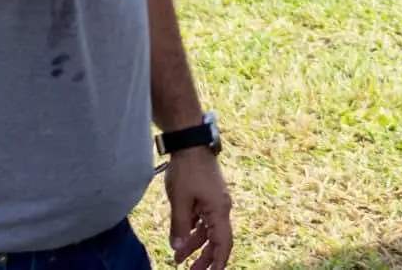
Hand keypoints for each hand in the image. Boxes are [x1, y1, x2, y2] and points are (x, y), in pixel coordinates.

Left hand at [164, 147, 233, 268]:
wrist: (190, 143)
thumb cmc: (187, 170)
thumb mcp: (180, 201)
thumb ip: (180, 226)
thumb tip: (178, 247)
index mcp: (219, 210)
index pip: (224, 243)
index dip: (219, 261)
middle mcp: (221, 207)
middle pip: (216, 239)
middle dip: (204, 258)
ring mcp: (215, 201)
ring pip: (208, 230)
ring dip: (195, 244)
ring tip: (177, 257)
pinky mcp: (207, 195)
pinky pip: (203, 219)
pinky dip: (194, 230)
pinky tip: (182, 236)